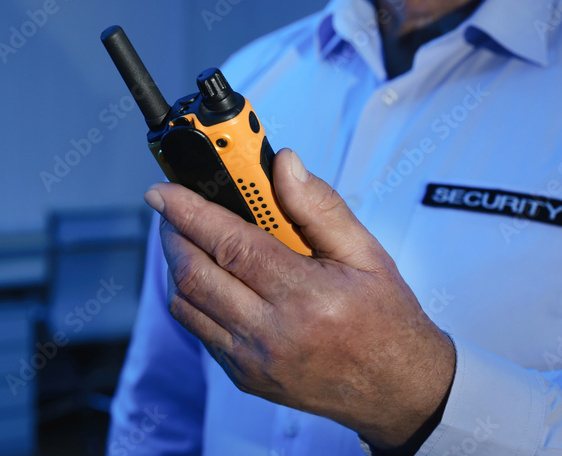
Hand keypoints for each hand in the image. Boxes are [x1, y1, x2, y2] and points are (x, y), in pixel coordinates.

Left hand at [144, 149, 455, 448]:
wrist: (397, 389)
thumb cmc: (384, 319)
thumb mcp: (365, 253)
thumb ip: (319, 207)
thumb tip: (283, 166)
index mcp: (307, 296)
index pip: (230, 244)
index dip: (189, 212)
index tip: (164, 191)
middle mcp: (273, 333)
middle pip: (195, 275)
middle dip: (173, 234)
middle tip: (173, 209)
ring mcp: (253, 361)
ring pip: (186, 304)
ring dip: (175, 265)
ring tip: (187, 239)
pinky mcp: (244, 377)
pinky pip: (198, 330)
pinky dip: (191, 298)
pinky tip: (207, 277)